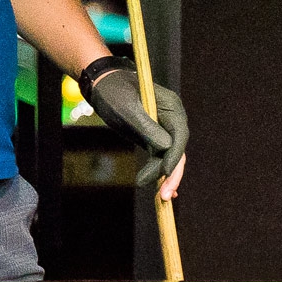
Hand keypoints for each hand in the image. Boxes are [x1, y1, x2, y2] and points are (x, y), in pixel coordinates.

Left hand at [86, 68, 188, 199]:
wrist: (102, 84)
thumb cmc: (113, 91)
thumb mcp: (126, 108)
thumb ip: (146, 127)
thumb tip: (166, 148)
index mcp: (171, 106)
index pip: (179, 134)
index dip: (174, 156)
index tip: (166, 173)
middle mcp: (172, 117)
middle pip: (178, 148)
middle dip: (172, 172)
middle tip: (164, 195)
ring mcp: (164, 127)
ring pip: (169, 156)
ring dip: (163, 175)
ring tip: (157, 197)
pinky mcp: (153, 135)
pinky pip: (160, 155)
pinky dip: (157, 170)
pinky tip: (157, 189)